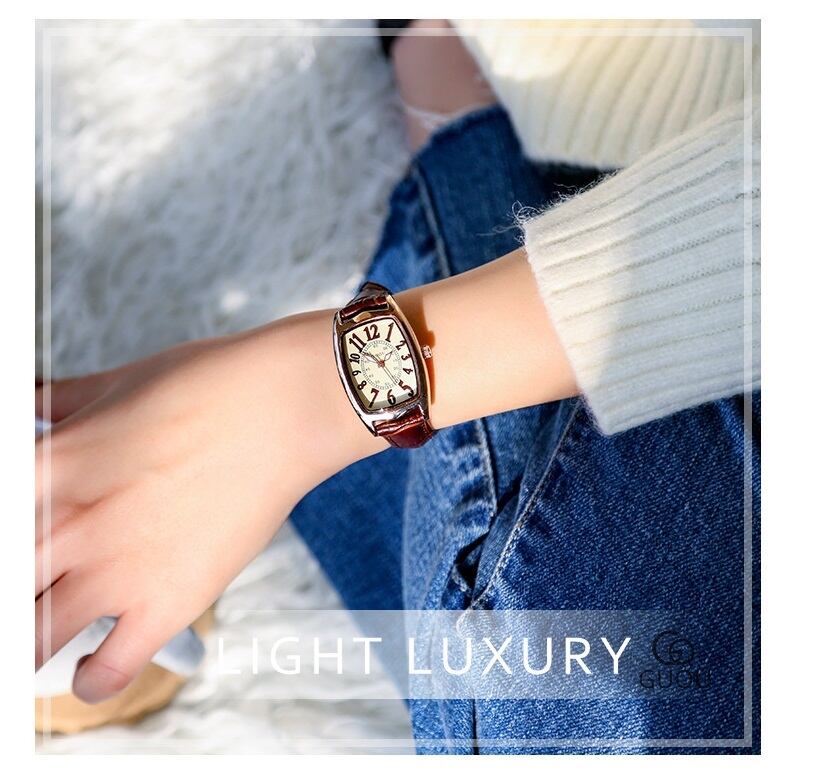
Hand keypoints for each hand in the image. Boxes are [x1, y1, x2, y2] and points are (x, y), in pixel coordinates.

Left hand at [36, 311, 382, 702]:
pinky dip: (88, 679)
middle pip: (7, 588)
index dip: (5, 530)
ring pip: (30, 641)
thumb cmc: (210, 385)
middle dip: (17, 588)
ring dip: (30, 640)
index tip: (21, 537)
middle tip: (36, 581)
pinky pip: (105, 673)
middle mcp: (72, 525)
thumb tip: (27, 404)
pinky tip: (91, 662)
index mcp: (48, 464)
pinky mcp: (169, 604)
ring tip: (46, 627)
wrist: (286, 408)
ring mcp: (120, 571)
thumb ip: (58, 401)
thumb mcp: (120, 382)